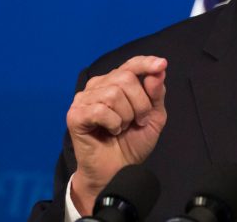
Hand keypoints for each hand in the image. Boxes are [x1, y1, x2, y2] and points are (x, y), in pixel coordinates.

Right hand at [66, 55, 166, 214]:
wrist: (118, 172)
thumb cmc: (131, 144)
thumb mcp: (152, 118)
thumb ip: (155, 94)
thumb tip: (158, 70)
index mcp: (114, 82)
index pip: (130, 65)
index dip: (145, 63)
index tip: (161, 64)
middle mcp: (97, 86)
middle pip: (125, 78)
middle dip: (140, 103)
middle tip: (138, 121)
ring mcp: (84, 99)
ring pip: (113, 94)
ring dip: (126, 116)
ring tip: (122, 128)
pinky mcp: (75, 115)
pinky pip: (100, 110)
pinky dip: (113, 123)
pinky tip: (111, 132)